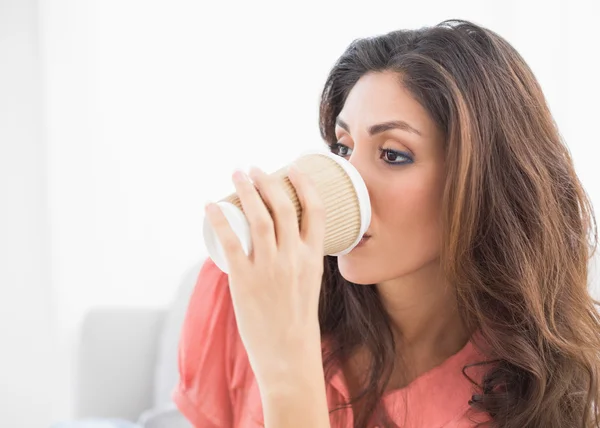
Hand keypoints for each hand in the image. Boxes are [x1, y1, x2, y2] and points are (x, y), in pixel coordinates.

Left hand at [204, 165, 326, 385]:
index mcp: (314, 257)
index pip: (315, 210)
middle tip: (254, 168)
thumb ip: (300, 258)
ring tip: (237, 175)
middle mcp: (293, 257)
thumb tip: (280, 237)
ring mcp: (269, 267)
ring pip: (259, 217)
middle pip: (282, 207)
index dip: (305, 184)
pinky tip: (211, 205)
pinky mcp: (245, 279)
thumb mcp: (309, 282)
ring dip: (247, 190)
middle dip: (267, 181)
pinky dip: (220, 219)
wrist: (288, 352)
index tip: (293, 168)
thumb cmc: (297, 319)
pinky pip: (231, 241)